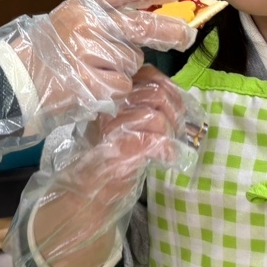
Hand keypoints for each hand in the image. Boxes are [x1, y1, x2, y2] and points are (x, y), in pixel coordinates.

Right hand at [15, 0, 196, 119]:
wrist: (11, 84)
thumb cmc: (42, 56)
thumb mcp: (67, 25)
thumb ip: (102, 22)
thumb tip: (146, 26)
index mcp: (82, 7)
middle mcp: (87, 25)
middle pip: (142, 26)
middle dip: (170, 32)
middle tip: (187, 36)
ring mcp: (89, 53)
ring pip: (131, 61)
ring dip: (119, 71)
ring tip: (89, 72)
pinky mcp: (92, 82)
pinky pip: (121, 86)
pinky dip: (111, 92)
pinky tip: (88, 89)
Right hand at [24, 67, 197, 266]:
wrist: (89, 192)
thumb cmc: (110, 157)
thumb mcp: (123, 123)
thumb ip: (142, 105)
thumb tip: (175, 98)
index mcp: (112, 95)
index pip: (146, 74)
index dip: (168, 87)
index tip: (175, 104)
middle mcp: (110, 107)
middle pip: (155, 92)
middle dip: (175, 110)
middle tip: (177, 127)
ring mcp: (112, 128)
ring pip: (155, 115)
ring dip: (171, 131)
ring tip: (170, 143)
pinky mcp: (120, 151)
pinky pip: (154, 141)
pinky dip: (168, 149)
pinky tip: (167, 157)